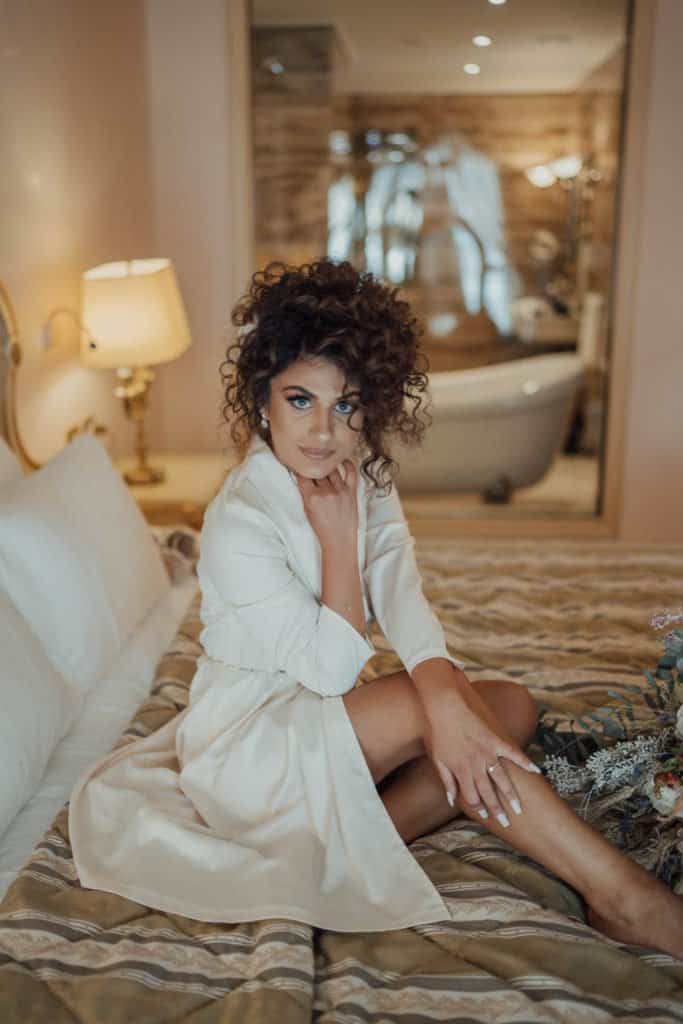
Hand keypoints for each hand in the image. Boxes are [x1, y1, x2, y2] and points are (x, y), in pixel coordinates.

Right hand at [294, 458, 358, 549]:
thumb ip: (306, 493)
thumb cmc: (322, 528)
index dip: (301, 468)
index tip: (300, 463)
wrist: (339, 540)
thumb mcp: (307, 510)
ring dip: (326, 466)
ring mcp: (340, 491)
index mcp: (312, 497)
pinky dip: (347, 464)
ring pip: (331, 469)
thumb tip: (304, 476)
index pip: (303, 475)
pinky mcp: (351, 492)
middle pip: (317, 471)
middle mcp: (326, 492)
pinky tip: (341, 461)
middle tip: (311, 463)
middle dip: (313, 467)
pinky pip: (351, 472)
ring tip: (324, 463)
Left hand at [424, 680, 540, 825]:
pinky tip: (536, 770)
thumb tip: (451, 801)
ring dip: (510, 794)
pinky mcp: (496, 740)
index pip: (472, 796)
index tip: (488, 817)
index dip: (480, 808)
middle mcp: (475, 765)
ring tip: (519, 808)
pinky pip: (512, 753)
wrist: (446, 708)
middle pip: (488, 792)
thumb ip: (446, 781)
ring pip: (501, 778)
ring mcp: (487, 752)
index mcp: (461, 771)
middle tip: (508, 822)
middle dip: (497, 809)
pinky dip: (524, 761)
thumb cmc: (440, 734)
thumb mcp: (438, 760)